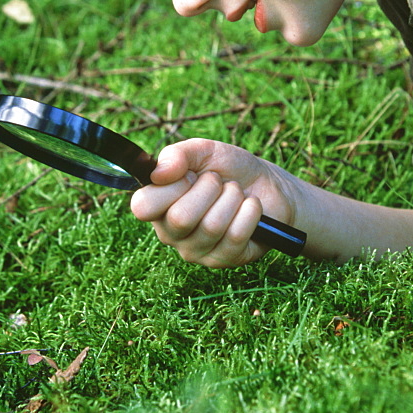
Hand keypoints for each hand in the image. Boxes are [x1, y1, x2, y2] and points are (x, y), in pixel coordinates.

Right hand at [130, 139, 303, 267]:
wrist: (269, 185)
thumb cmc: (230, 169)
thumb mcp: (203, 152)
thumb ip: (176, 155)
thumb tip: (158, 173)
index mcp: (157, 206)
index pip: (142, 207)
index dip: (171, 186)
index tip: (190, 175)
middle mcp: (171, 233)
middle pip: (180, 218)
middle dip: (209, 189)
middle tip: (219, 182)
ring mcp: (196, 251)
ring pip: (211, 226)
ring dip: (232, 198)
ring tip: (236, 193)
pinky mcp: (224, 260)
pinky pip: (236, 236)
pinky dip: (250, 211)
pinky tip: (251, 207)